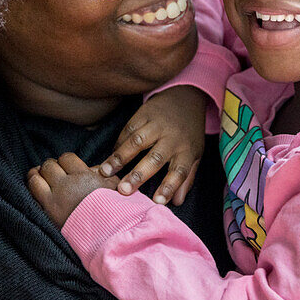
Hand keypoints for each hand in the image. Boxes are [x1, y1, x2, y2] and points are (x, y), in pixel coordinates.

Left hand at [27, 153, 118, 228]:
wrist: (107, 237)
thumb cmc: (113, 211)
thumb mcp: (114, 188)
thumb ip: (103, 174)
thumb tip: (91, 169)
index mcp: (84, 176)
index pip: (66, 158)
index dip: (65, 161)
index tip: (65, 167)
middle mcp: (67, 185)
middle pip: (49, 166)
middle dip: (50, 167)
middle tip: (52, 172)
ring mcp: (54, 199)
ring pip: (35, 178)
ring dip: (36, 175)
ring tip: (39, 177)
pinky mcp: (47, 213)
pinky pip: (31, 194)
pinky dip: (32, 189)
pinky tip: (36, 190)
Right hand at [98, 86, 206, 204]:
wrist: (185, 96)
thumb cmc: (189, 132)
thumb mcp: (195, 154)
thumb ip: (186, 178)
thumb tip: (177, 203)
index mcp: (187, 150)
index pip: (180, 171)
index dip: (169, 186)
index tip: (157, 202)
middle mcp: (173, 137)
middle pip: (155, 158)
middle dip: (138, 175)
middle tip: (123, 190)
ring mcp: (158, 124)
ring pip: (137, 141)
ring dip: (120, 157)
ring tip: (104, 172)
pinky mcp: (145, 113)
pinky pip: (129, 128)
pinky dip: (118, 143)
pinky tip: (110, 156)